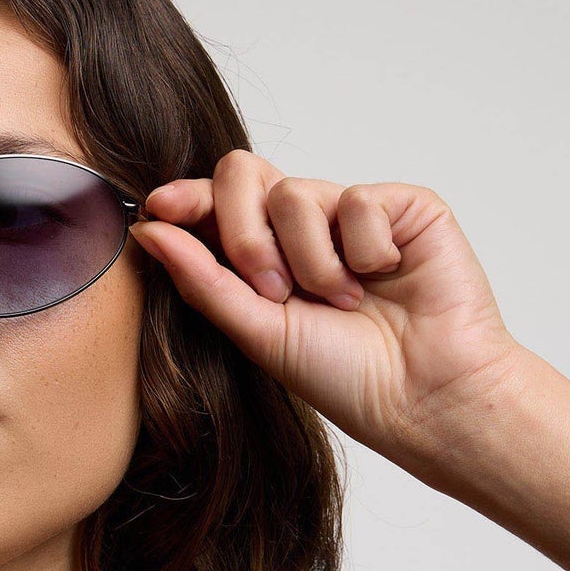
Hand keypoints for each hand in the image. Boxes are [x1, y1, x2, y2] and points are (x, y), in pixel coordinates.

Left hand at [128, 150, 522, 460]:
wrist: (423, 395)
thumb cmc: (345, 376)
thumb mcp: (257, 331)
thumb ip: (203, 279)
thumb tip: (147, 230)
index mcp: (265, 256)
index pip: (216, 205)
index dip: (187, 198)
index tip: (160, 208)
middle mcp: (306, 228)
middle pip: (244, 175)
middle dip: (244, 234)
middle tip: (272, 289)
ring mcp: (353, 214)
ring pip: (295, 193)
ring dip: (310, 260)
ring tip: (343, 301)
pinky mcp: (404, 205)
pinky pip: (357, 199)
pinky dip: (365, 249)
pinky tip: (386, 277)